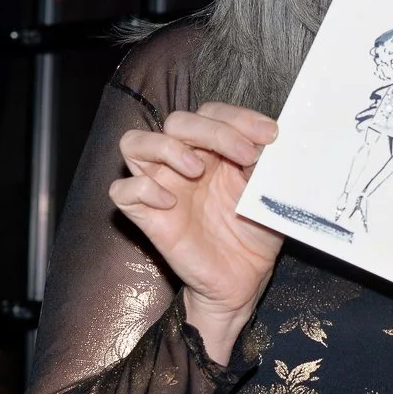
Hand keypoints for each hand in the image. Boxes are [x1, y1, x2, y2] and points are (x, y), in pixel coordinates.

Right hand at [112, 103, 281, 363]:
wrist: (244, 280)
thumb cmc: (254, 234)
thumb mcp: (266, 194)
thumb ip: (262, 166)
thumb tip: (265, 143)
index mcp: (213, 151)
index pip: (211, 113)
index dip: (238, 117)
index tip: (269, 135)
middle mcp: (183, 162)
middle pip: (176, 121)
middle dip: (212, 131)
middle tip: (245, 155)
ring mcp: (162, 186)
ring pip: (134, 143)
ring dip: (167, 147)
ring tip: (197, 168)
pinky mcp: (147, 216)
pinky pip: (123, 191)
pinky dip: (143, 188)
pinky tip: (171, 202)